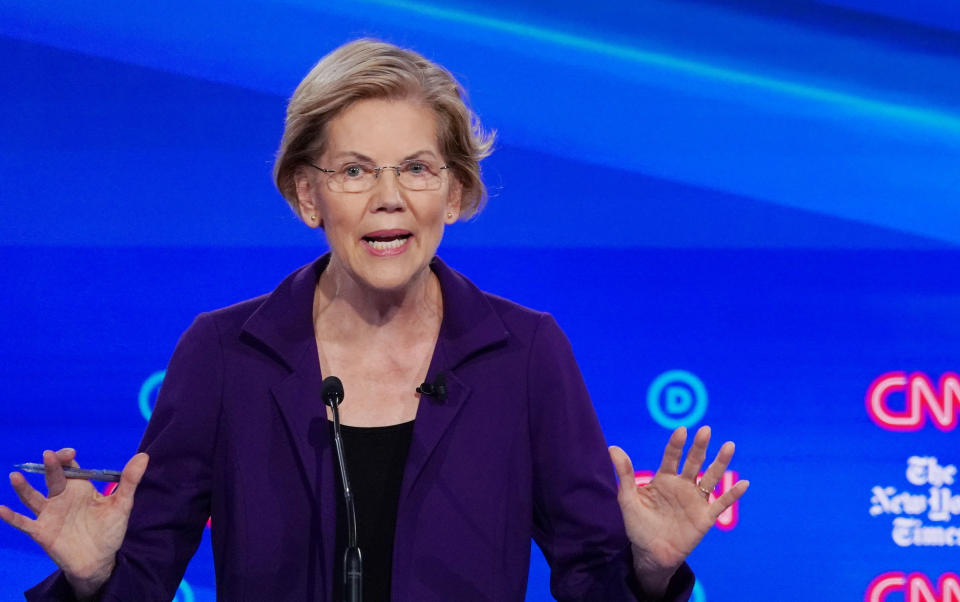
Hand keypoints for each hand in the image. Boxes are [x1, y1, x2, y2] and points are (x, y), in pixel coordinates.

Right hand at [0, 448, 148, 597]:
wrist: (100, 560)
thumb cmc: (110, 530)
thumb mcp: (122, 504)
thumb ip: (130, 481)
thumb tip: (144, 456)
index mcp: (80, 488)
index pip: (70, 467)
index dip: (67, 458)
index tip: (70, 453)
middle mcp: (62, 498)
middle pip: (53, 478)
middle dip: (51, 467)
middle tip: (49, 455)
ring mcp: (50, 514)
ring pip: (32, 498)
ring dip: (23, 488)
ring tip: (15, 477)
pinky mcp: (42, 532)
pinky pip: (24, 523)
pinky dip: (11, 517)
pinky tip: (0, 509)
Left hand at [609, 426, 748, 595]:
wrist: (650, 554)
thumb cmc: (638, 525)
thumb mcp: (628, 499)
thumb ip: (624, 474)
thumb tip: (612, 447)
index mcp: (664, 479)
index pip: (672, 457)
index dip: (677, 444)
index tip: (682, 430)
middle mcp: (682, 486)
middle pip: (693, 462)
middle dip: (699, 447)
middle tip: (706, 430)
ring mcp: (695, 500)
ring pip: (711, 477)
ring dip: (720, 463)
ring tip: (729, 446)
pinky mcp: (705, 517)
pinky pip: (721, 504)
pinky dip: (732, 494)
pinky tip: (744, 483)